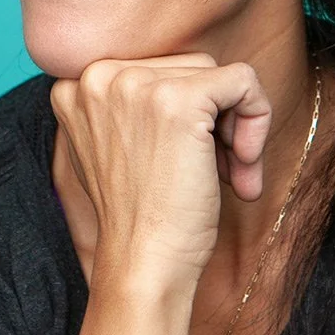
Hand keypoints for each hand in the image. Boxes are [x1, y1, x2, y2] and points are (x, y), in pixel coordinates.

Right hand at [49, 53, 272, 292]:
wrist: (141, 267)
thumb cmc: (141, 215)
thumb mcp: (117, 145)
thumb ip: (134, 104)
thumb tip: (195, 77)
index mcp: (76, 83)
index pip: (156, 68)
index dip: (186, 112)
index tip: (189, 157)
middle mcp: (98, 75)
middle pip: (190, 67)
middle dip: (214, 117)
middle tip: (217, 169)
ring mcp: (136, 85)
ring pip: (218, 73)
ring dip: (236, 125)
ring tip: (228, 172)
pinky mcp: (180, 100)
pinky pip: (244, 80)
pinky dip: (258, 118)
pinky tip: (244, 166)